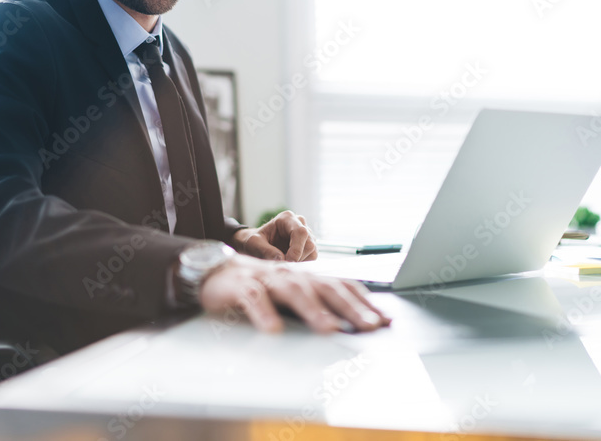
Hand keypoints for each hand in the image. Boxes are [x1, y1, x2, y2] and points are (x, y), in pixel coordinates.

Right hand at [198, 255, 390, 333]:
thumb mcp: (291, 296)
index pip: (341, 285)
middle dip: (350, 307)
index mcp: (306, 277)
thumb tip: (353, 326)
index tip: (385, 321)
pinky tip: (273, 330)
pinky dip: (263, 313)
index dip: (364, 302)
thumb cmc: (260, 288)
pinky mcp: (240, 286)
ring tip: (329, 329)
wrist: (215, 271)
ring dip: (313, 310)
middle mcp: (291, 274)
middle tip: (369, 326)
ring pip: (293, 290)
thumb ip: (318, 306)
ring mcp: (266, 278)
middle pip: (325, 287)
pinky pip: (253, 298)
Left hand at [230, 210, 316, 261]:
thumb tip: (281, 260)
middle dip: (298, 258)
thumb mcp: (254, 244)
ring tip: (284, 264)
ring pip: (312, 252)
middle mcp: (300, 224)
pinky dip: (301, 265)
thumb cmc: (254, 241)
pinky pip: (311, 258)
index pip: (300, 232)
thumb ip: (266, 250)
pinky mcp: (308, 247)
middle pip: (309, 243)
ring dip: (300, 262)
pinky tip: (289, 264)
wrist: (256, 245)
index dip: (296, 249)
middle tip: (283, 266)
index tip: (288, 262)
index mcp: (287, 218)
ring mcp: (306, 235)